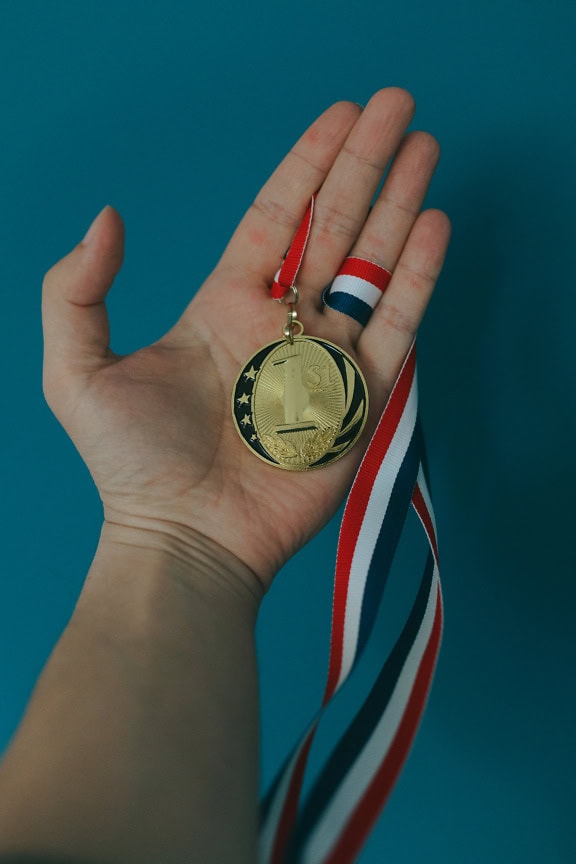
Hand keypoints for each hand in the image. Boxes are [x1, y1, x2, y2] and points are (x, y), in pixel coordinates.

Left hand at [42, 88, 449, 592]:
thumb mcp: (75, 372)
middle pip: (332, 228)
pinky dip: (414, 279)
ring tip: (425, 150)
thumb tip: (106, 216)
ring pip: (370, 267)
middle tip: (399, 106)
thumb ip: (76, 290)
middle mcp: (280, 325)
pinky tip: (431, 227)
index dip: (307, 164)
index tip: (341, 115)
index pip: (275, 218)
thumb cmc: (130, 466)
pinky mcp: (357, 402)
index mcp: (224, 307)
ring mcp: (323, 361)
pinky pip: (393, 329)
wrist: (186, 541)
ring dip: (398, 207)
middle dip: (365, 165)